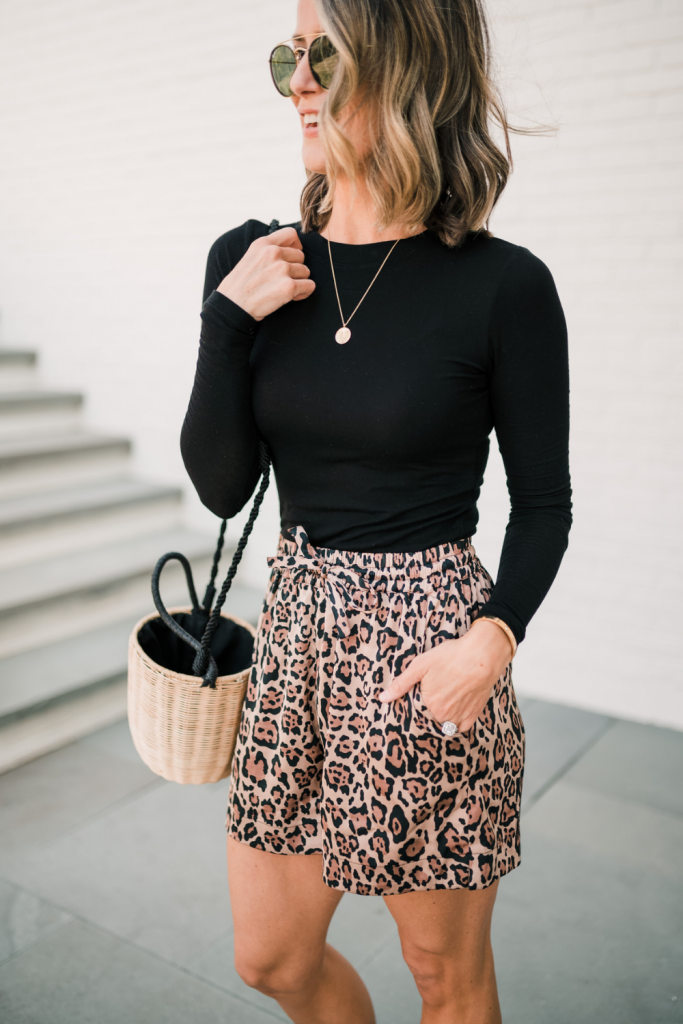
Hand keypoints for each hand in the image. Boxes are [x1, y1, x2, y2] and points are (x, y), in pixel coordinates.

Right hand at [217, 226, 315, 320]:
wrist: (232, 306)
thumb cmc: (240, 285)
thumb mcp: (250, 257)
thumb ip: (269, 250)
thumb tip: (293, 248)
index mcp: (263, 243)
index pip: (292, 234)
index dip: (296, 246)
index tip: (291, 258)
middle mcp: (273, 253)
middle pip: (301, 256)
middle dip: (295, 269)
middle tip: (282, 280)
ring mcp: (282, 269)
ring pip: (306, 271)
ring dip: (299, 281)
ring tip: (284, 289)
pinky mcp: (289, 286)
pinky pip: (310, 286)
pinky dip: (304, 293)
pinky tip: (291, 297)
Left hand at [379, 619, 512, 732]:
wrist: (483, 655)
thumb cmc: (450, 656)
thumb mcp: (420, 665)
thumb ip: (401, 684)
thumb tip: (382, 699)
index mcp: (428, 705)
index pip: (416, 713)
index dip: (417, 704)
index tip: (422, 694)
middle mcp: (443, 716)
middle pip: (431, 718)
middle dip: (430, 710)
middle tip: (436, 692)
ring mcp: (459, 717)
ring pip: (445, 724)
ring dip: (443, 717)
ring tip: (446, 699)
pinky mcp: (474, 715)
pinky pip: (461, 727)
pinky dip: (457, 722)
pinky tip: (456, 708)